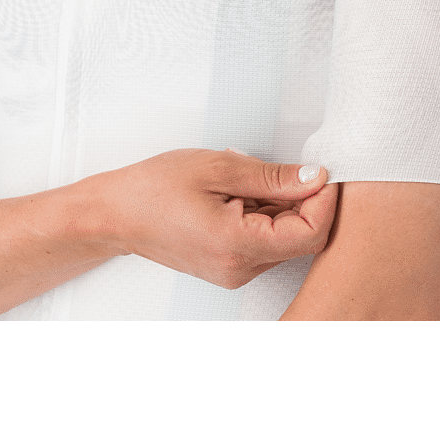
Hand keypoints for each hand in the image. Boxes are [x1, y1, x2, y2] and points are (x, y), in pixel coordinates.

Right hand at [88, 148, 337, 288]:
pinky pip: (265, 243)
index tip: (321, 171)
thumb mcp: (219, 166)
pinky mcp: (229, 268)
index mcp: (238, 244)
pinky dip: (264, 215)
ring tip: (246, 179)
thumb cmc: (155, 187)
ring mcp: (234, 272)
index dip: (325, 200)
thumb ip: (273, 176)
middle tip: (282, 167)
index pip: (311, 233)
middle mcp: (240, 269)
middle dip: (303, 200)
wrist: (114, 214)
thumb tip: (316, 178)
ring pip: (284, 240)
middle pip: (301, 239)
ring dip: (281, 206)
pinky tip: (239, 193)